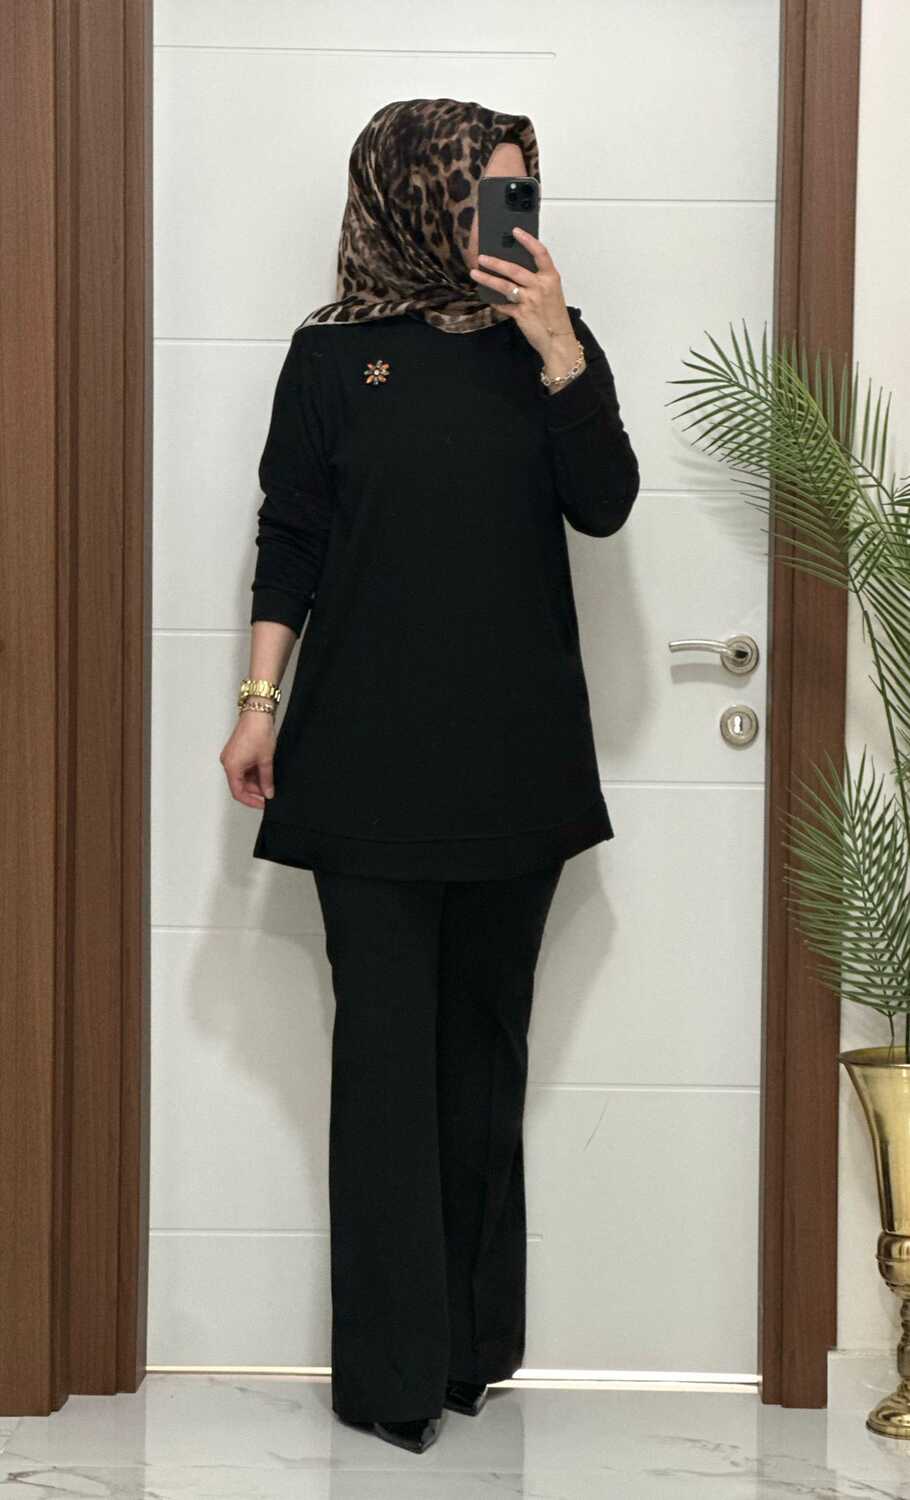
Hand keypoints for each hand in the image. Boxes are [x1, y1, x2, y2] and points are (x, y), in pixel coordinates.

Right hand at [220, 711, 276, 808]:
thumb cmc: (258, 731)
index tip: (262, 804)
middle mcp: (228, 762)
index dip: (251, 801)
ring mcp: (231, 756)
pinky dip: (253, 773)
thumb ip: (266, 780)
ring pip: (242, 777)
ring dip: (255, 782)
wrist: (257, 712)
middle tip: (269, 793)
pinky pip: (243, 768)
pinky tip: (264, 773)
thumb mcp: (266, 760)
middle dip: (255, 791)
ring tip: (269, 783)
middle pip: (239, 785)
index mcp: (231, 766)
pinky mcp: (236, 751)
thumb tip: (268, 792)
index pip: (238, 792)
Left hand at [468, 225, 576, 366]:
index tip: (516, 231)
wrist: (558, 339)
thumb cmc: (555, 315)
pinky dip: (495, 301)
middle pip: (515, 269)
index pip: (540, 253)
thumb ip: (537, 279)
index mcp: (551, 278)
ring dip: (488, 279)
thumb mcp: (551, 292)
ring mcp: (530, 300)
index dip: (528, 240)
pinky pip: (503, 305)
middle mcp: (540, 287)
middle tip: (481, 257)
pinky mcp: (521, 314)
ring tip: (475, 273)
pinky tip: (487, 296)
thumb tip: (516, 269)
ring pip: (504, 286)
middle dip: (496, 262)